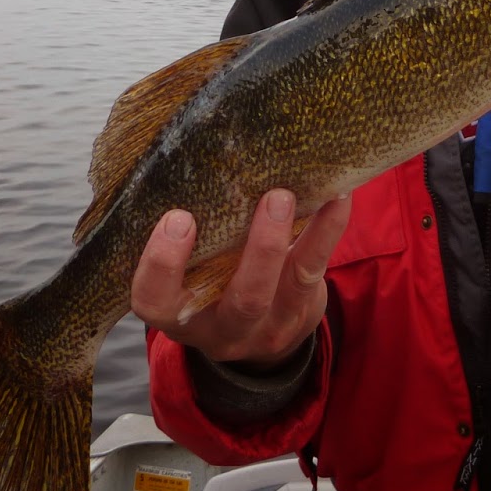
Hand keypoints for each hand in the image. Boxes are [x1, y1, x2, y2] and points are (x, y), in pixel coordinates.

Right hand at [131, 189, 351, 368]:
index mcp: (178, 314)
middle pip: (243, 298)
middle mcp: (223, 328)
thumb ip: (191, 234)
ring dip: (291, 238)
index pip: (154, 300)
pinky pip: (314, 270)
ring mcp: (268, 325)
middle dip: (259, 250)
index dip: (162, 264)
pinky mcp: (302, 311)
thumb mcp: (189, 272)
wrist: (260, 335)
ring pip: (284, 287)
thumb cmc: (212, 282)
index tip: (178, 217)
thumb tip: (196, 155)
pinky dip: (328, 230)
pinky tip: (336, 196)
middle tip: (265, 196)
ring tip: (289, 194)